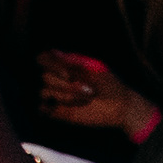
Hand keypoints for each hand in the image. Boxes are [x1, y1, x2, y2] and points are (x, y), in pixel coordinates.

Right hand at [37, 50, 158, 140]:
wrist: (121, 107)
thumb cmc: (111, 84)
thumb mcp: (95, 68)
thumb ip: (74, 60)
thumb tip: (52, 50)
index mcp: (66, 66)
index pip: (43, 59)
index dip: (50, 64)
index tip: (67, 73)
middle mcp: (59, 80)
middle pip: (45, 77)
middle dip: (66, 84)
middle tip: (89, 90)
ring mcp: (58, 96)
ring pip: (45, 92)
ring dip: (66, 95)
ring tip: (86, 100)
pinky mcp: (59, 112)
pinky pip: (41, 108)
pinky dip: (46, 107)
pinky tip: (59, 107)